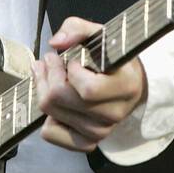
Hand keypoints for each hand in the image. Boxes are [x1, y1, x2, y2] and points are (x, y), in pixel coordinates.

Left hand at [31, 16, 147, 152]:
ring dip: (44, 90)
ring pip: (52, 114)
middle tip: (50, 60)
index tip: (71, 59)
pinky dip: (47, 116)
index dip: (71, 72)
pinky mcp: (87, 143)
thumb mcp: (100, 35)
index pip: (88, 89)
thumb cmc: (112, 59)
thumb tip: (56, 42)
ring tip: (48, 74)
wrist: (129, 85)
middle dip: (49, 75)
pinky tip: (56, 101)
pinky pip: (51, 134)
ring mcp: (100, 132)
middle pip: (62, 99)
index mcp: (125, 87)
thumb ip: (77, 29)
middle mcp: (115, 114)